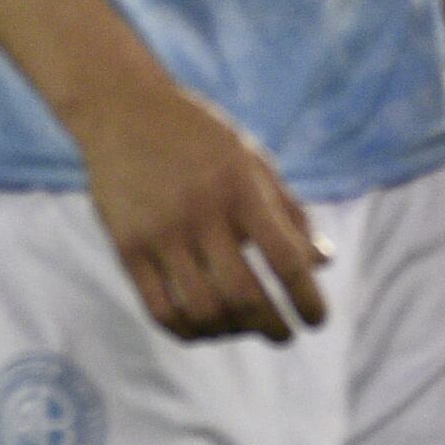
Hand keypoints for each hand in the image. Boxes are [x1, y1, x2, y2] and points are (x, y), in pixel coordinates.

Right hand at [77, 82, 327, 342]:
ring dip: (232, 331)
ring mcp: (160, 232)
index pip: (286, 259)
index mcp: (240, 187)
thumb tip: (322, 263)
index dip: (307, 299)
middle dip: (272, 326)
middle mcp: (200, 212)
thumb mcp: (252, 160)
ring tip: (245, 328)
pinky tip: (206, 328)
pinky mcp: (127, 247)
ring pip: (202, 309)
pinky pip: (160, 309)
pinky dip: (189, 330)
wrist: (123, 110)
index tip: (316, 321)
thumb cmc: (199, 137)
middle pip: (244, 294)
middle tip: (285, 335)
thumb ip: (289, 211)